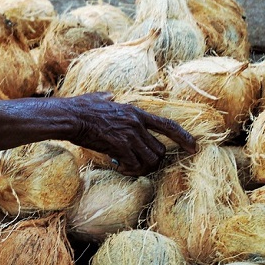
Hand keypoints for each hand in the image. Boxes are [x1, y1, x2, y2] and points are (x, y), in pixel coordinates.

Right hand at [68, 92, 196, 176]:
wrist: (70, 117)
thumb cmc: (80, 108)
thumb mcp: (98, 98)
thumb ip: (108, 97)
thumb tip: (110, 95)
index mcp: (135, 112)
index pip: (169, 125)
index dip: (184, 138)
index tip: (194, 148)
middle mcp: (137, 124)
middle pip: (160, 150)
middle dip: (153, 161)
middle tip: (140, 165)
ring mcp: (129, 135)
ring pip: (150, 160)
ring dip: (141, 168)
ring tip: (128, 168)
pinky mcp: (120, 146)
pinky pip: (134, 165)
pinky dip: (128, 170)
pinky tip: (118, 167)